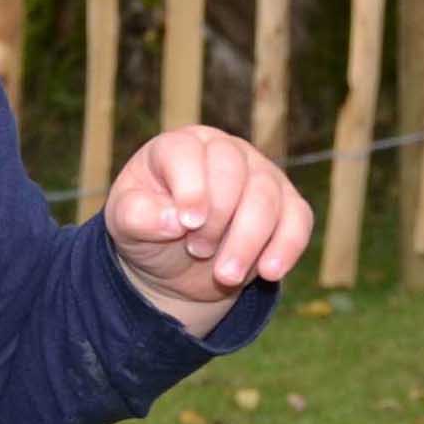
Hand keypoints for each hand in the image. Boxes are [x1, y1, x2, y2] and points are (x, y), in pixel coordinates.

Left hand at [103, 126, 311, 330]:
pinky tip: (269, 272)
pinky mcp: (286, 204)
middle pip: (234, 172)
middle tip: (198, 252)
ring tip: (226, 276)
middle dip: (219, 219)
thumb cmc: (149, 228)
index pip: (189, 154)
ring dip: (248, 241)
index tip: (188, 224)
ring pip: (267, 197)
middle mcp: (223, 151)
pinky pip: (298, 219)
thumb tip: (172, 219)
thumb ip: (137, 216)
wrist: (177, 261)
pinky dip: (286, 246)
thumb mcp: (125, 224)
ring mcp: (260, 174)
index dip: (191, 188)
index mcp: (179, 147)